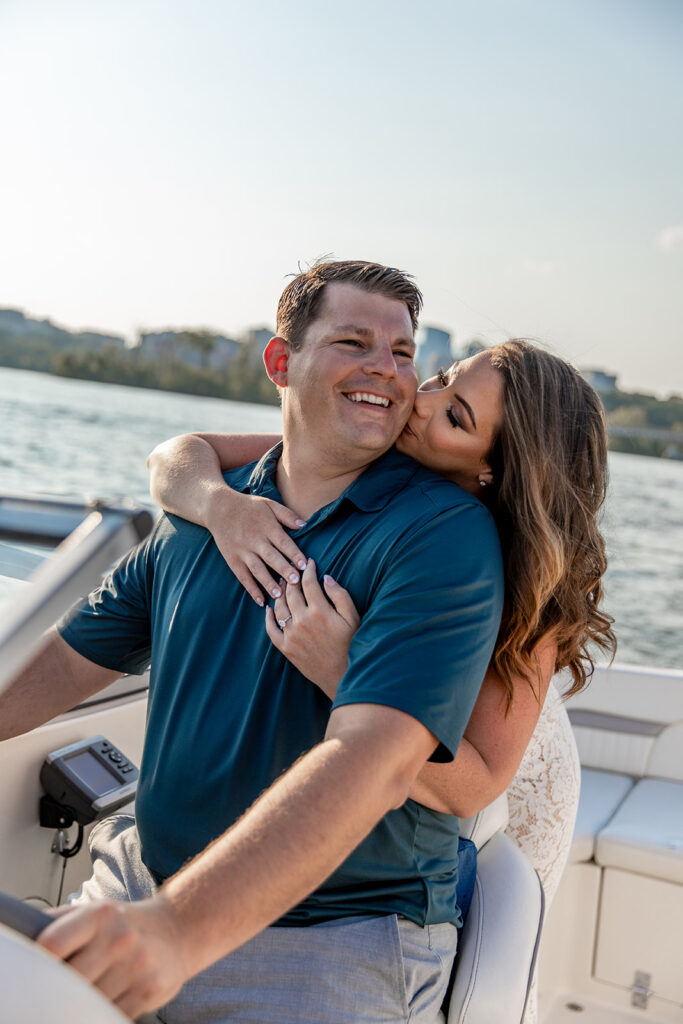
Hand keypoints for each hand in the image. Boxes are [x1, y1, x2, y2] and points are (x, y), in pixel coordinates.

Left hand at [37, 896, 188, 1019]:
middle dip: (59, 990)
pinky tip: (105, 998)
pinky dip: (102, 1012)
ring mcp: (138, 965)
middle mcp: (120, 937)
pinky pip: (111, 1015)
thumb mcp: (93, 911)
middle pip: (69, 981)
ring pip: (89, 1003)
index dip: (37, 963)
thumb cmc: (123, 923)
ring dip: (80, 1004)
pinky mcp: (151, 990)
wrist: (175, 930)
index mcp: (99, 914)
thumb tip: (22, 933)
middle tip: (56, 991)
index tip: (33, 974)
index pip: (52, 944)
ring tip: (84, 992)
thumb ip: (57, 922)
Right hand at [205, 487, 307, 605]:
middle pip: (271, 557)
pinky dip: (251, 589)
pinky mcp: (233, 559)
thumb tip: (305, 525)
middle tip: (296, 582)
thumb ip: (287, 515)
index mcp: (267, 527)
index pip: (283, 542)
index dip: (294, 553)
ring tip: (279, 596)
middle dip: (284, 570)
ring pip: (257, 569)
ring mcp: (242, 551)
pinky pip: (243, 576)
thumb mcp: (269, 504)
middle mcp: (254, 540)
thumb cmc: (248, 506)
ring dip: (268, 583)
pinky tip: (260, 600)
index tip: (305, 564)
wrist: (218, 508)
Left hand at [265, 560, 360, 698]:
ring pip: (279, 607)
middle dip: (291, 578)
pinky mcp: (286, 648)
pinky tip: (268, 608)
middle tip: (292, 570)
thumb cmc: (352, 645)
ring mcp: (291, 635)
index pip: (308, 582)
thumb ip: (340, 595)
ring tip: (283, 585)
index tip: (310, 563)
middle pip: (291, 592)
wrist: (343, 677)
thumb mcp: (353, 618)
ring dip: (279, 593)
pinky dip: (268, 617)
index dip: (308, 570)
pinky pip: (271, 629)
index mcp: (320, 611)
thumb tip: (326, 577)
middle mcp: (302, 621)